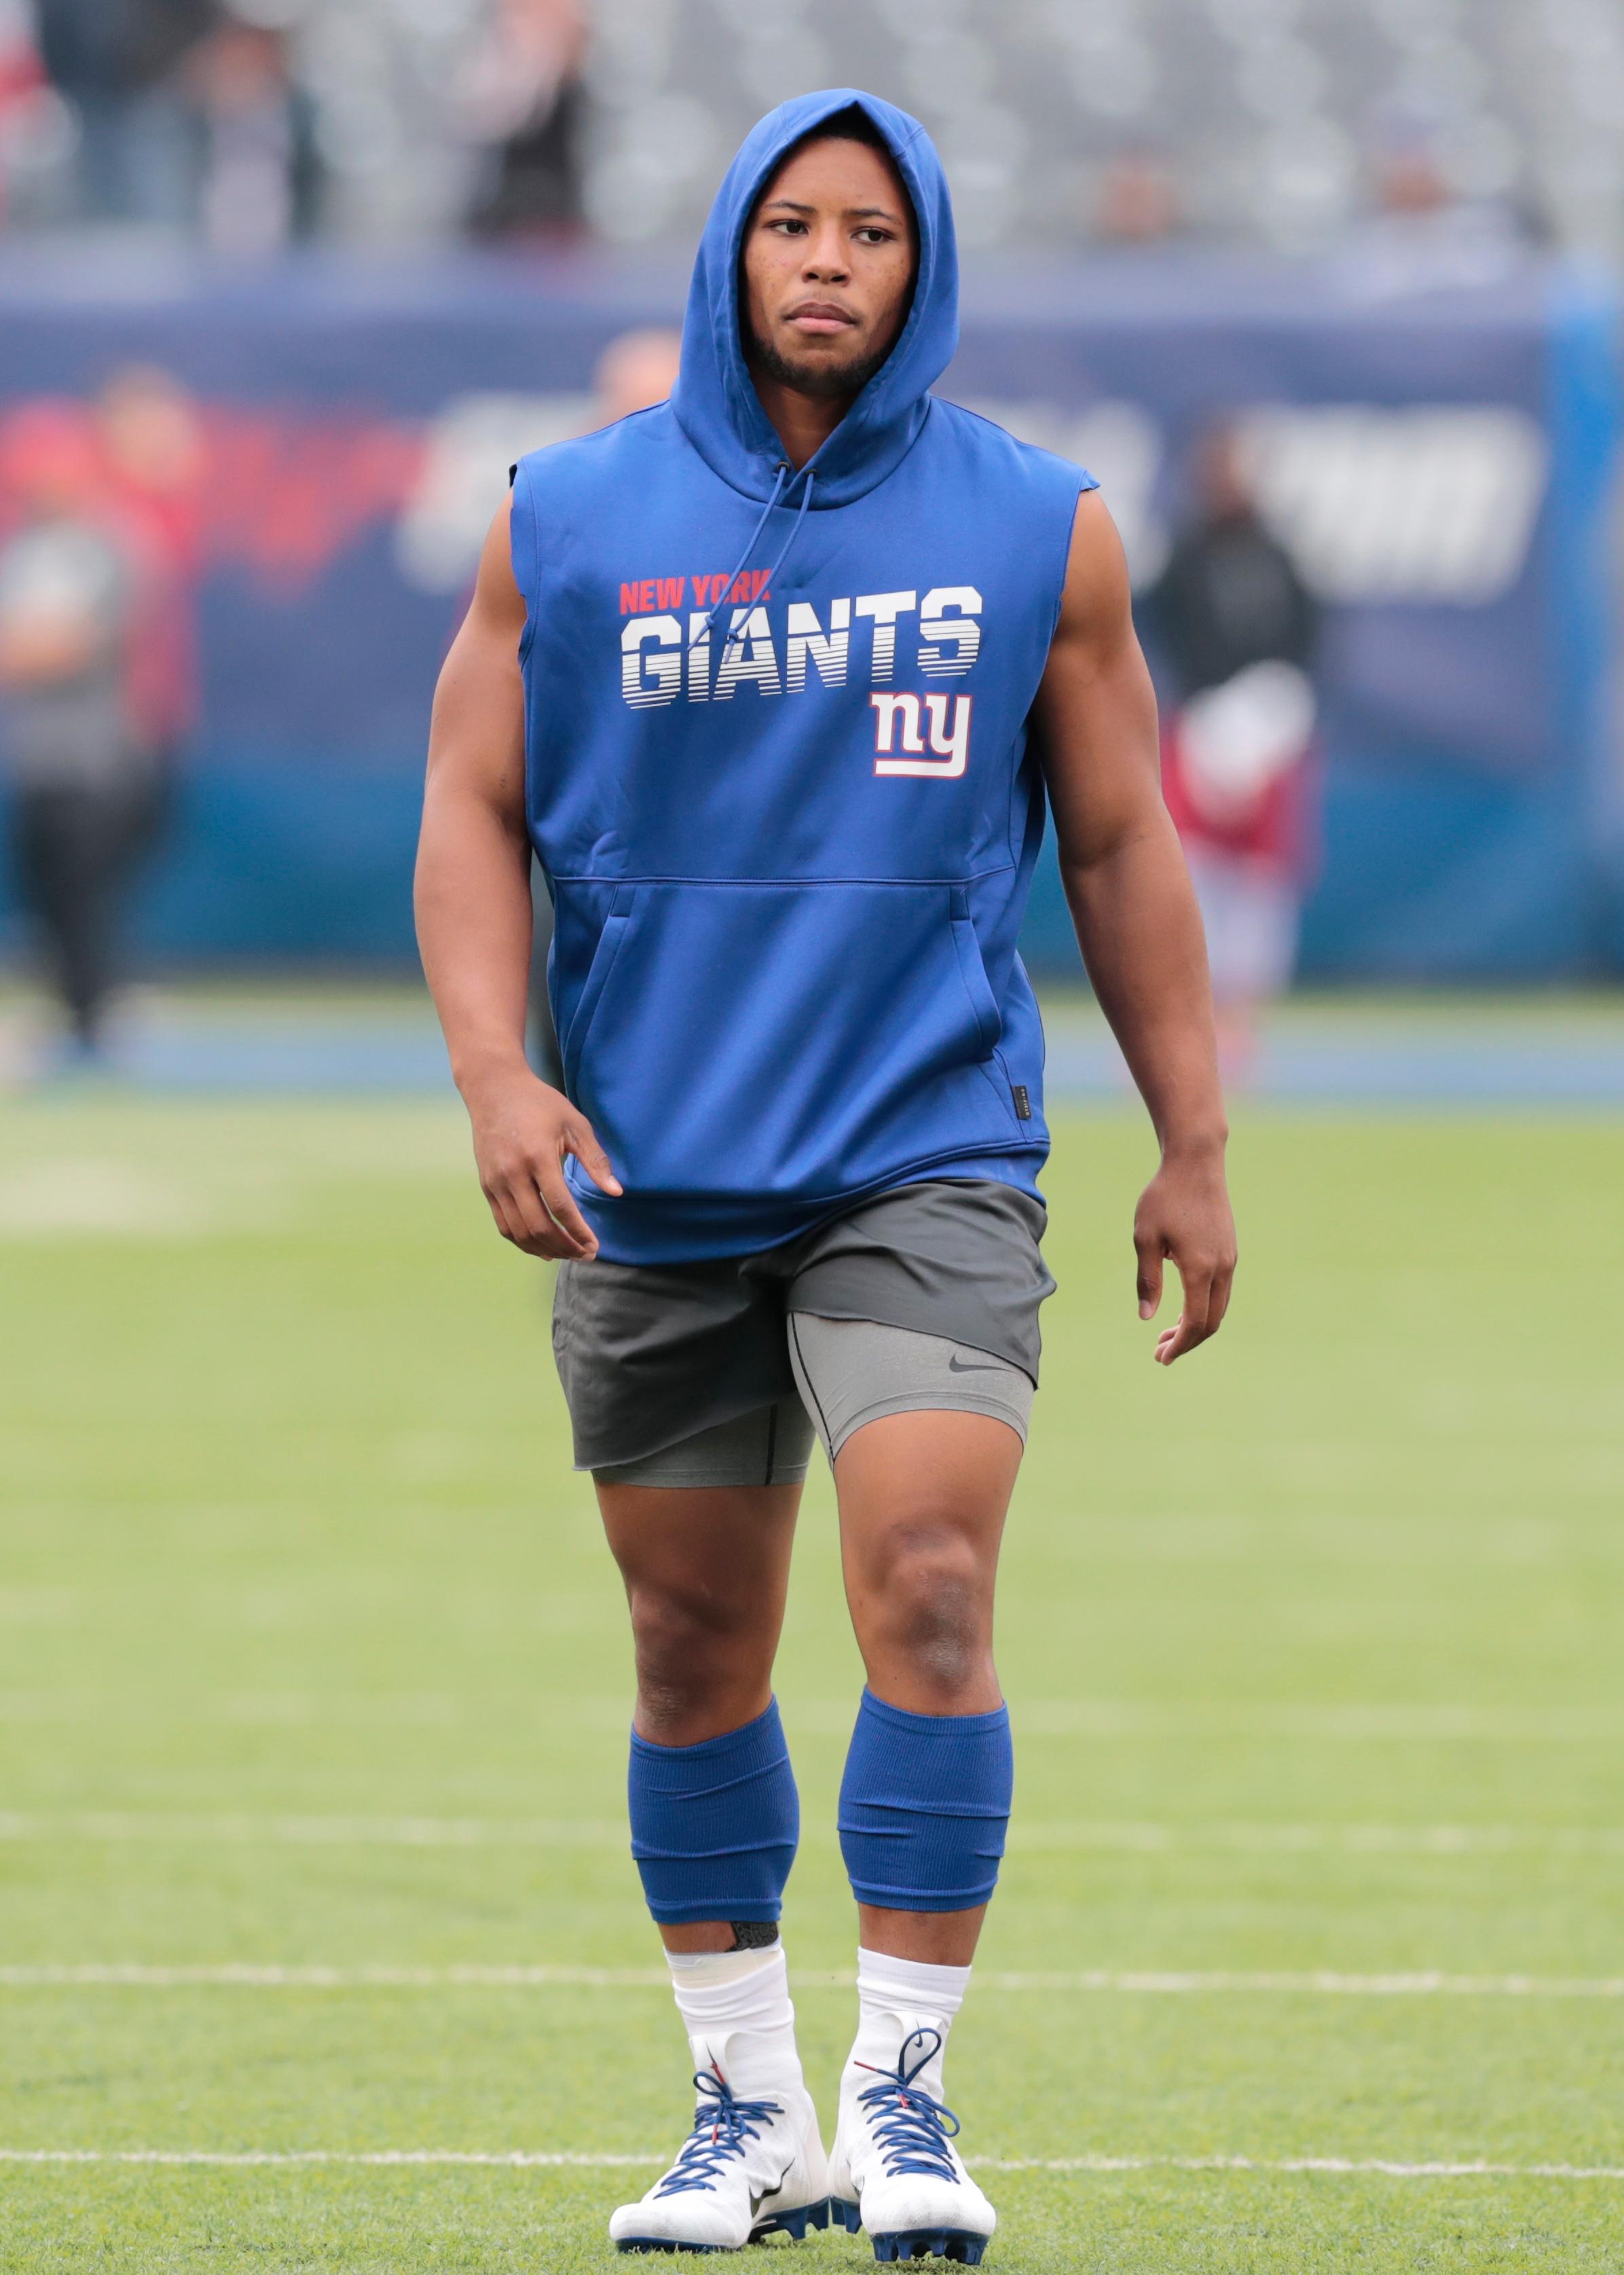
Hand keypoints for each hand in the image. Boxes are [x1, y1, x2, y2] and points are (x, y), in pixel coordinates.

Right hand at [465, 1068, 620, 1260]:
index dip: (579, 1231)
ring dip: (545, 1249)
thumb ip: (596, 1160)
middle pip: (539, 1226)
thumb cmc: (540, 1104)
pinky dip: (523, 1242)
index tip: (595, 1245)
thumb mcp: (575, 1124)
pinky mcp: (486, 1186)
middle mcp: (512, 1173)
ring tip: (567, 1254)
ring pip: (519, 1231)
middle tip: (585, 1255)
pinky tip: (542, 1247)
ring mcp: (495, 1182)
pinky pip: (504, 1225)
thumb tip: (616, 1192)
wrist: (494, 1089)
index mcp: (538, 1156)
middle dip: (565, 1247)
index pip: (560, 1206)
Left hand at [1134, 1146, 1235, 1364]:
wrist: (1196, 1163)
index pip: (1195, 1322)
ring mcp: (1229, 1259)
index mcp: (1200, 1269)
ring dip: (1195, 1325)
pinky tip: (1182, 1307)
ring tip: (1167, 1334)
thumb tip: (1147, 1318)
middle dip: (1187, 1341)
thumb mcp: (1145, 1238)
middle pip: (1211, 1321)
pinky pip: (1220, 1290)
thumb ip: (1148, 1280)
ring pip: (1218, 1307)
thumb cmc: (1164, 1198)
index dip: (1179, 1345)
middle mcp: (1222, 1268)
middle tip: (1160, 1353)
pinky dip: (1203, 1307)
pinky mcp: (1229, 1250)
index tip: (1161, 1358)